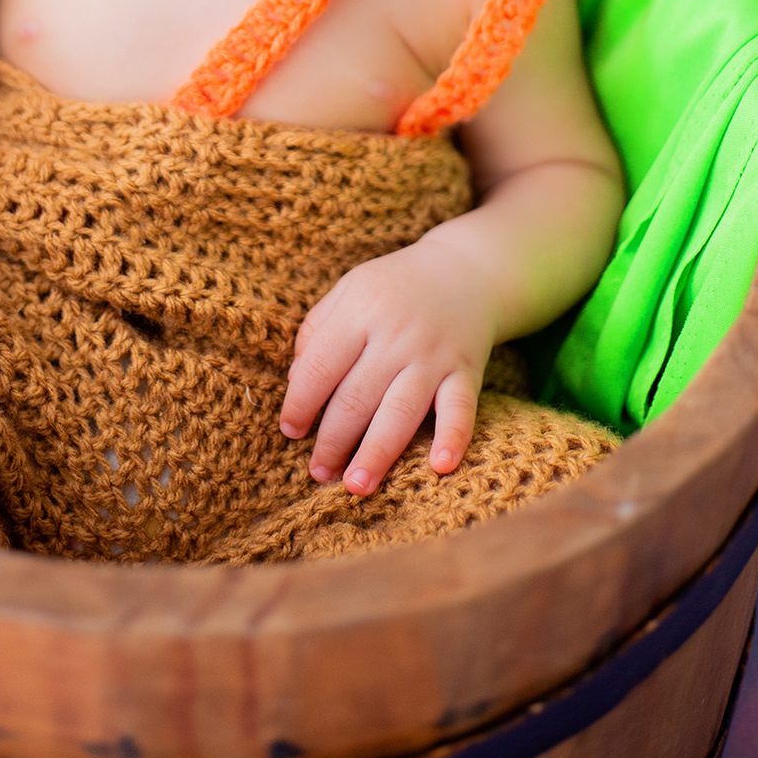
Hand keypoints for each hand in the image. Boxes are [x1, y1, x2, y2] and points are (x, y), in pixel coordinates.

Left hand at [279, 233, 498, 495]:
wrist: (464, 271)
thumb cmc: (393, 288)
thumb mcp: (348, 291)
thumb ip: (316, 331)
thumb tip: (295, 383)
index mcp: (360, 310)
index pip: (320, 365)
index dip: (300, 402)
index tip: (290, 430)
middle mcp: (396, 334)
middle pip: (356, 397)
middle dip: (333, 441)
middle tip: (318, 472)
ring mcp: (433, 354)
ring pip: (400, 411)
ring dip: (376, 453)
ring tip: (355, 485)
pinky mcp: (466, 371)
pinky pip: (461, 408)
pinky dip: (454, 437)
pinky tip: (440, 466)